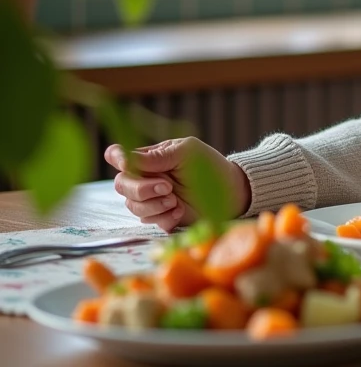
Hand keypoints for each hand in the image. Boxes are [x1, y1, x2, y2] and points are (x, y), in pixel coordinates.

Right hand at [104, 137, 250, 231]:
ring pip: (133, 206)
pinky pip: (150, 222)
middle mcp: (145, 178)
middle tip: (167, 187)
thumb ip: (157, 156)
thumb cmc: (209, 165)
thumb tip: (124, 159)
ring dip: (155, 205)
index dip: (117, 159)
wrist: (231, 191)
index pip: (118, 156)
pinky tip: (180, 210)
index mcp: (149, 158)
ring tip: (176, 200)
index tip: (127, 165)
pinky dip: (164, 217)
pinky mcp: (161, 216)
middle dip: (141, 189)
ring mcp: (151, 199)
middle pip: (121, 185)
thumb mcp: (186, 152)